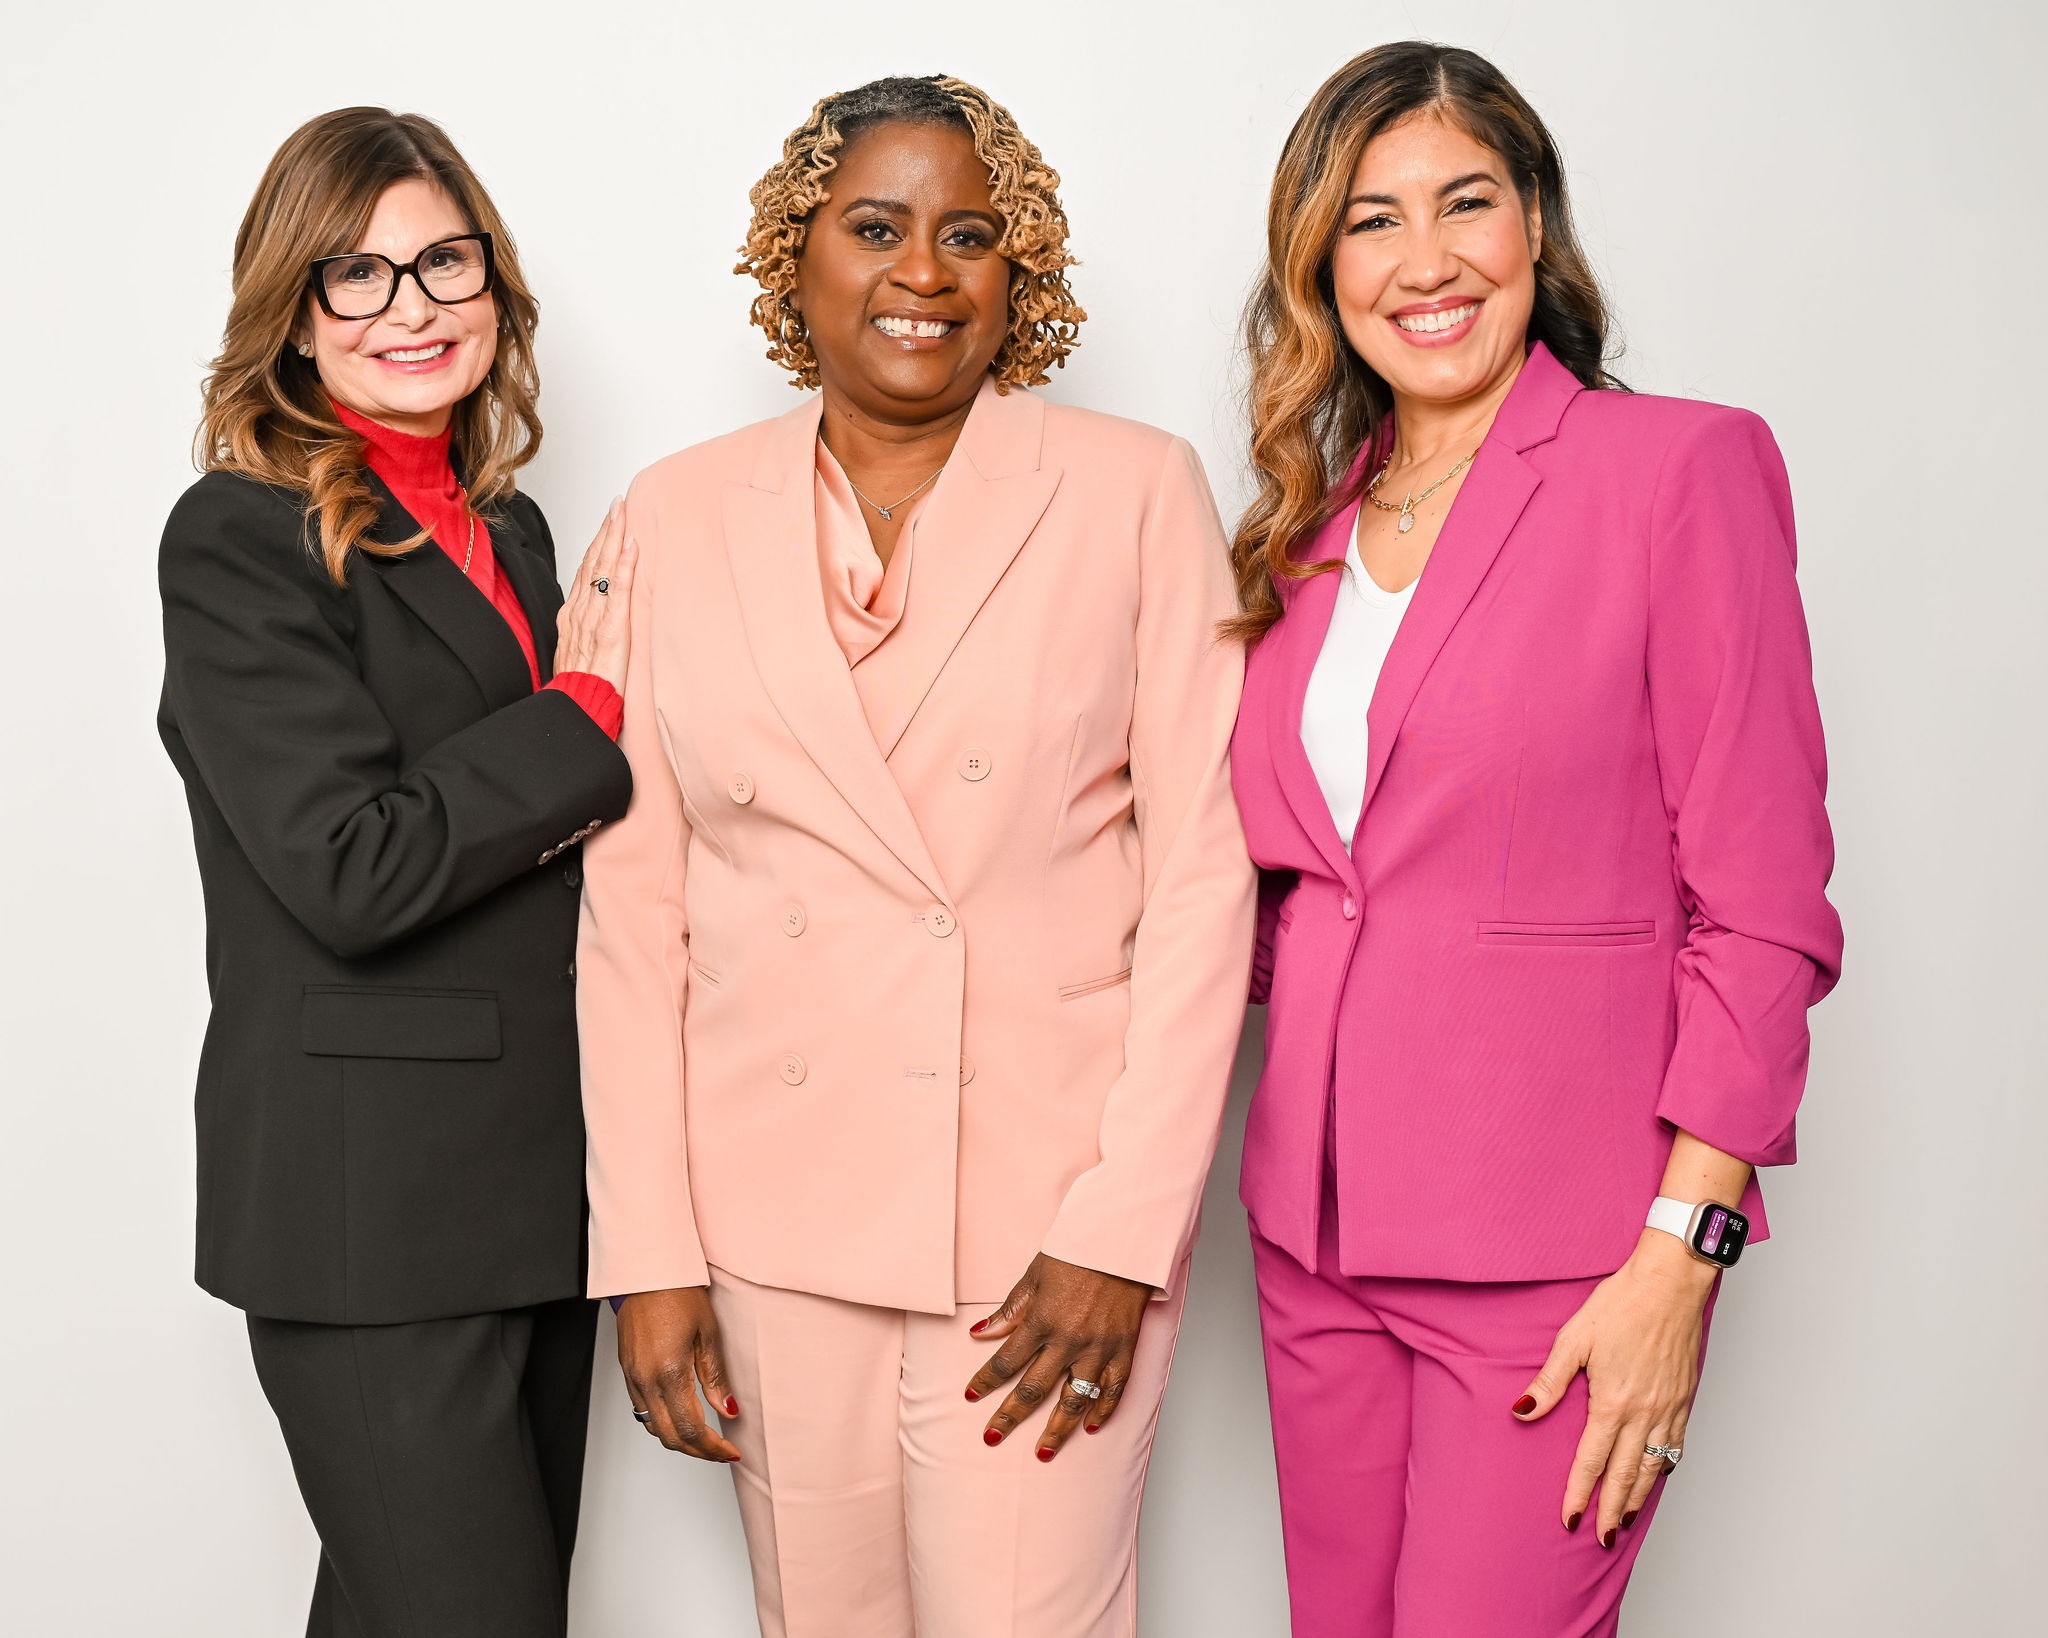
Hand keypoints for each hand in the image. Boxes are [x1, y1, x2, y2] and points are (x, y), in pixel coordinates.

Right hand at [554, 498, 636, 692]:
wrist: (576, 709)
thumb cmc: (580, 687)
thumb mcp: (580, 653)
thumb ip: (588, 631)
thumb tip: (599, 618)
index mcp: (573, 615)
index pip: (586, 570)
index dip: (597, 544)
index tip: (608, 521)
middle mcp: (580, 611)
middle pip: (593, 562)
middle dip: (606, 530)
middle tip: (618, 503)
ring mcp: (594, 619)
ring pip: (603, 569)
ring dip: (614, 537)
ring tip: (623, 512)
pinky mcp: (611, 630)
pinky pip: (619, 592)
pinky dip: (626, 566)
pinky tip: (632, 546)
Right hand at [615, 1286, 740, 1462]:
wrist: (646, 1272)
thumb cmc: (678, 1293)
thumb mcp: (708, 1333)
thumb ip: (716, 1377)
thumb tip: (728, 1409)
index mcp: (669, 1372)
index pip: (691, 1429)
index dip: (712, 1448)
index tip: (731, 1452)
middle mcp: (645, 1380)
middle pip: (670, 1437)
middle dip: (697, 1451)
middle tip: (721, 1452)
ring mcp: (632, 1377)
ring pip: (653, 1427)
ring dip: (679, 1440)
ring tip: (705, 1439)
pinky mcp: (626, 1370)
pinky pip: (642, 1410)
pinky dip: (662, 1422)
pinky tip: (680, 1416)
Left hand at [964, 1253, 1150, 1460]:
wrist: (1122, 1242)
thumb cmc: (1077, 1252)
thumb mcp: (1034, 1275)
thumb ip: (1009, 1310)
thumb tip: (979, 1333)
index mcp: (1042, 1320)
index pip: (1006, 1361)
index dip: (985, 1381)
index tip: (971, 1396)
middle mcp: (1068, 1340)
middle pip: (1033, 1389)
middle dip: (1010, 1416)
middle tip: (993, 1436)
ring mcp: (1098, 1348)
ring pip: (1074, 1399)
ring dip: (1057, 1429)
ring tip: (1043, 1453)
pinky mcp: (1123, 1349)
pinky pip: (1114, 1389)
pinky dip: (1103, 1411)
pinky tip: (1091, 1427)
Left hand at [1513, 1230, 1716, 1543]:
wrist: (1670, 1284)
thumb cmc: (1620, 1304)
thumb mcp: (1574, 1338)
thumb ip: (1549, 1381)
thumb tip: (1521, 1411)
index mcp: (1613, 1401)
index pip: (1592, 1460)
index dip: (1580, 1492)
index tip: (1571, 1518)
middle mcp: (1644, 1412)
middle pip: (1626, 1474)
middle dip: (1613, 1510)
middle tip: (1603, 1538)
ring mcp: (1669, 1408)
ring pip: (1653, 1466)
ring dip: (1639, 1496)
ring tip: (1627, 1520)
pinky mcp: (1685, 1398)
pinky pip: (1676, 1444)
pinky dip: (1664, 1467)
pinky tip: (1656, 1476)